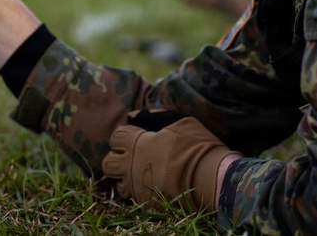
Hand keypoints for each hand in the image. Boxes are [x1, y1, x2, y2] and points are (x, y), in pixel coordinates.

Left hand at [102, 111, 234, 211]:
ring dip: (125, 176)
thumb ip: (155, 117)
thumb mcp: (179, 121)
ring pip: (117, 183)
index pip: (115, 137)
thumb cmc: (196, 145)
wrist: (209, 178)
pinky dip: (138, 190)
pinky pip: (133, 197)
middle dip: (116, 157)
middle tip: (132, 155)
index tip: (135, 135)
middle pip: (108, 162)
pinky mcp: (146, 202)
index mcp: (136, 143)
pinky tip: (151, 184)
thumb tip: (137, 114)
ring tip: (140, 171)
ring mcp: (137, 186)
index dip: (123, 135)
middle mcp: (130, 166)